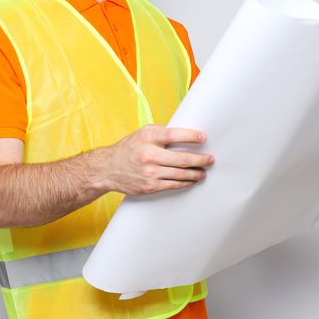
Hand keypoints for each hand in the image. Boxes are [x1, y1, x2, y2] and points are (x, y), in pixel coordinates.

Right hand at [97, 124, 214, 195]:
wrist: (108, 169)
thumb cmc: (129, 148)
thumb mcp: (142, 133)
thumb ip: (161, 132)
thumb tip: (186, 134)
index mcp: (147, 137)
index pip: (174, 135)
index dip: (191, 136)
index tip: (203, 137)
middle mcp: (149, 155)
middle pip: (182, 159)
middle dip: (200, 159)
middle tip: (210, 159)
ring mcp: (150, 172)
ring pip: (180, 174)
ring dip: (196, 173)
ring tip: (204, 171)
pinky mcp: (150, 186)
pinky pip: (173, 184)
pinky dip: (185, 182)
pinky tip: (192, 180)